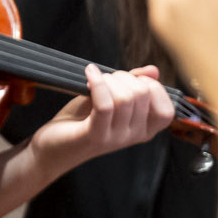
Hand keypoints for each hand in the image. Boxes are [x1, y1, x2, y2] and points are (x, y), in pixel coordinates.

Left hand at [29, 64, 179, 169]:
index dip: (150, 86)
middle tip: (105, 80)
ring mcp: (115, 138)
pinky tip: (89, 73)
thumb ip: (132, 86)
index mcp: (143, 130)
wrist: (51, 147)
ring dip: (108, 80)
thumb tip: (153, 71)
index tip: (128, 79)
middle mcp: (133, 137)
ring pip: (125, 98)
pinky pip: (105, 105)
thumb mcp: (110, 99)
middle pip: (143, 94)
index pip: (166, 109)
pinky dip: (98, 83)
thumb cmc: (80, 120)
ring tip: (94, 81)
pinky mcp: (94, 135)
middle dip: (123, 77)